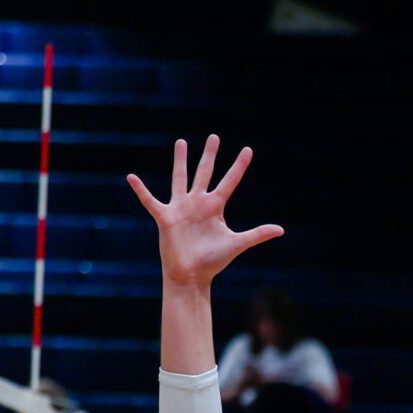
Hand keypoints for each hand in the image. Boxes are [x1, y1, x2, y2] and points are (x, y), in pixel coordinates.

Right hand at [127, 136, 283, 290]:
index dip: (239, 166)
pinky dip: (140, 190)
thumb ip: (257, 234)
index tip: (248, 150)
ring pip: (180, 178)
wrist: (191, 275)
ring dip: (180, 161)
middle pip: (205, 172)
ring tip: (181, 142)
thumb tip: (281, 229)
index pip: (230, 181)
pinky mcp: (165, 217)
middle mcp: (198, 203)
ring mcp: (181, 208)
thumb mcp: (237, 243)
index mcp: (215, 207)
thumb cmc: (213, 261)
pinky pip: (150, 200)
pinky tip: (131, 177)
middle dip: (210, 155)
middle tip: (214, 136)